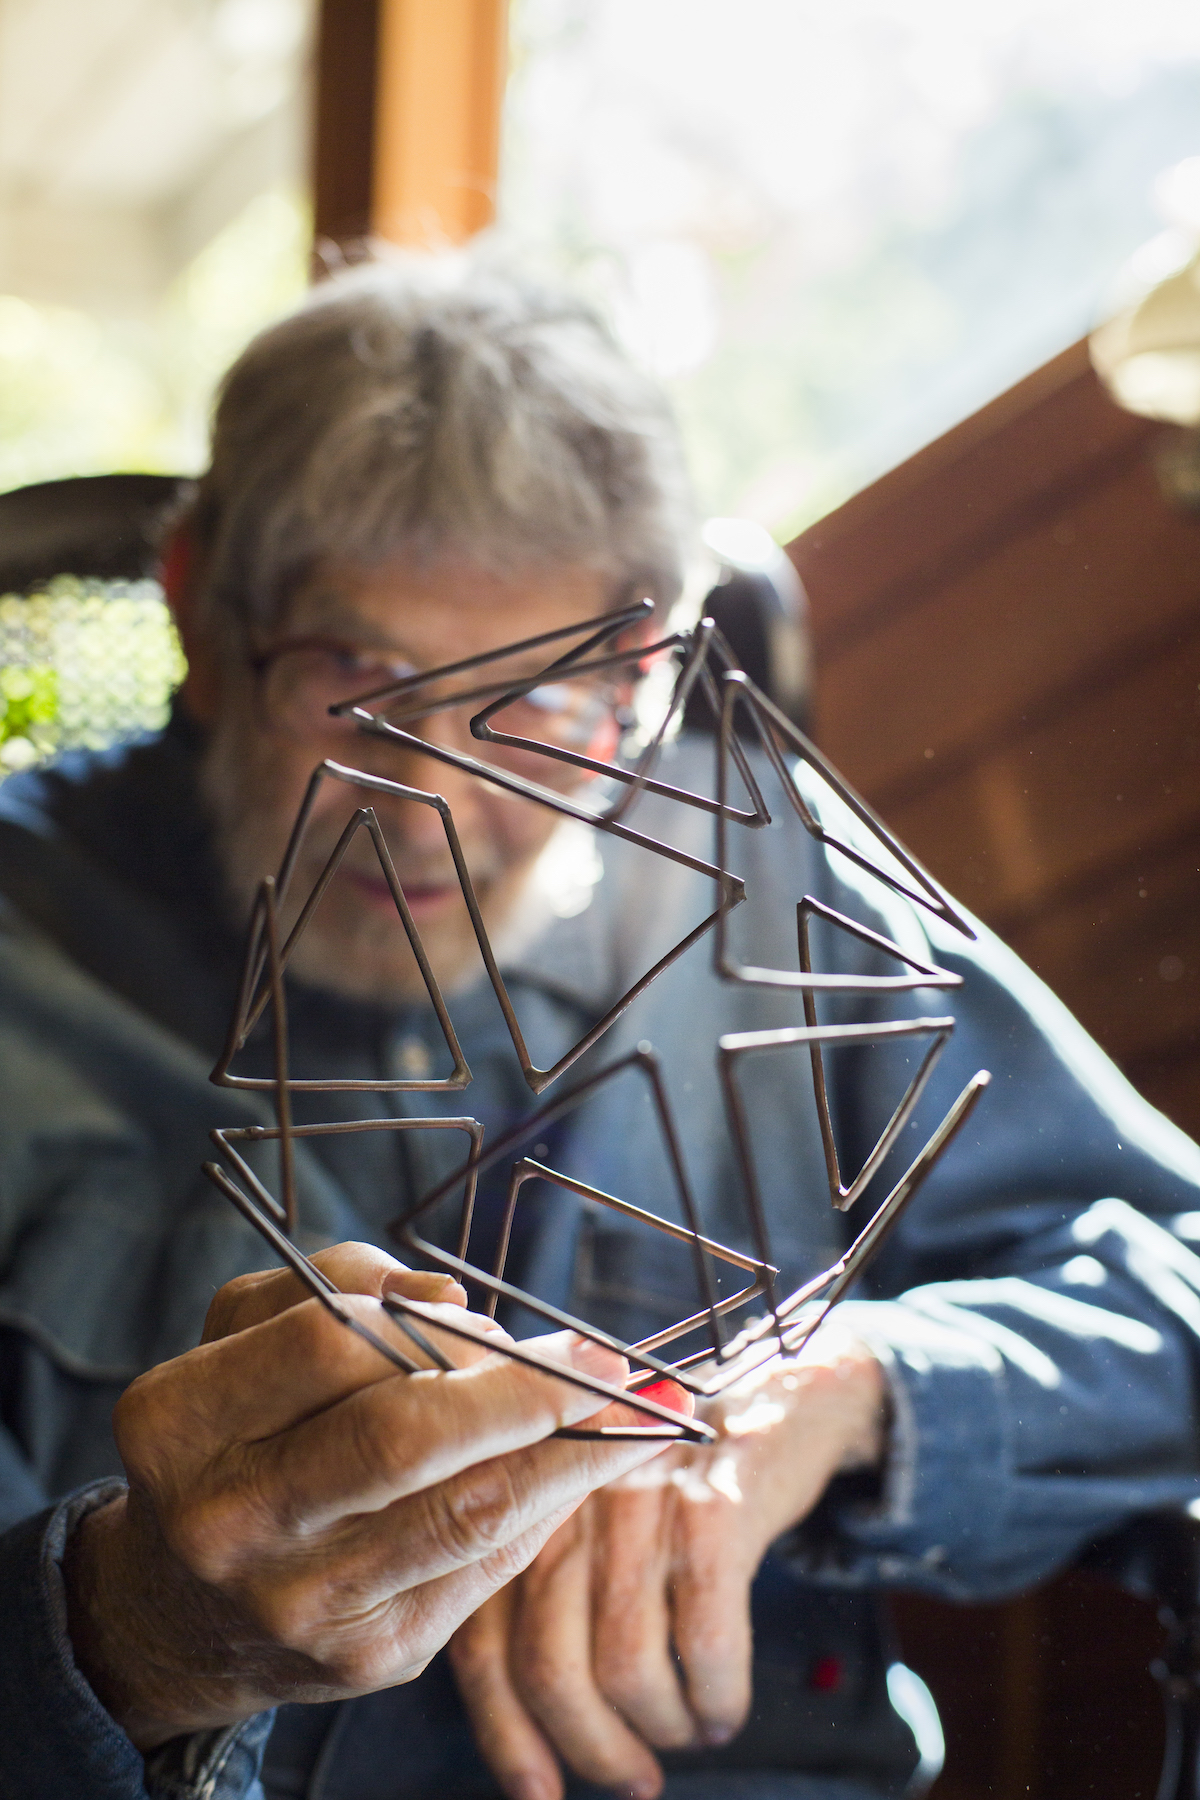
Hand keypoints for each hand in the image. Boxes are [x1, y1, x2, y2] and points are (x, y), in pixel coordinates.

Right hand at [62, 1243, 675, 1749]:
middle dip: (527, 1388)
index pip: (330, 1343)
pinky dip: (549, 1504)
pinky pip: (485, 1567)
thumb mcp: (239, 1336)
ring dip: (570, 1448)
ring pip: (467, 1511)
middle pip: (404, 1437)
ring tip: (631, 1404)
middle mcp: (231, 1521)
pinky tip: (588, 1462)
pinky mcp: (367, 1658)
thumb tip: (453, 1297)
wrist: (177, 1611)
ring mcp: (299, 1602)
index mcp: (181, 1422)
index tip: (514, 1313)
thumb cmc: (229, 1436)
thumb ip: (334, 1283)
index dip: (437, 1320)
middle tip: (602, 1356)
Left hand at [450, 1322, 884, 1799]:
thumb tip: (516, 1727)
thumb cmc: (661, 1476)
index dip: (506, 1735)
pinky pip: (704, 1644)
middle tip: (630, 1778)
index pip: (483, 1642)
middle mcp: (563, 1499)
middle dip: (593, 1748)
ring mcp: (636, 1501)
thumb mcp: (580, 1510)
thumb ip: (532, 1586)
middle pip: (551, 1667)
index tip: (536, 1793)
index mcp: (515, 1505)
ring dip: (660, 1728)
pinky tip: (722, 1707)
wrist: (767, 1395)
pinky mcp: (711, 1507)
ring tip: (685, 1732)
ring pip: (624, 1667)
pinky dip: (715, 1698)